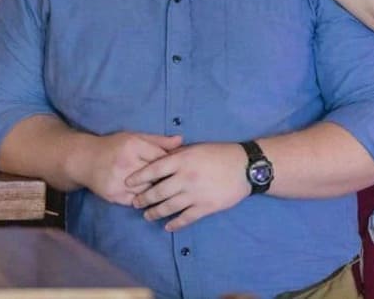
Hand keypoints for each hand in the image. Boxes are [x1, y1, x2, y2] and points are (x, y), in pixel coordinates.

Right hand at [83, 132, 182, 205]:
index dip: (173, 164)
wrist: (85, 160)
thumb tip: (181, 141)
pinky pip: (137, 202)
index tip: (182, 168)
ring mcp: (119, 182)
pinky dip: (145, 201)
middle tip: (180, 183)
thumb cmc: (114, 146)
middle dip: (168, 180)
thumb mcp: (135, 137)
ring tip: (168, 192)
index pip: (161, 158)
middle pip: (156, 176)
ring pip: (148, 191)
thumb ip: (159, 141)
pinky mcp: (114, 196)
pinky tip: (151, 199)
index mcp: (133, 146)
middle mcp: (126, 164)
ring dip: (158, 192)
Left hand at [126, 142, 249, 231]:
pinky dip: (175, 224)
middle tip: (134, 203)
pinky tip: (168, 226)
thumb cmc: (220, 153)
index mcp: (182, 160)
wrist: (245, 167)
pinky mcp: (205, 208)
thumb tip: (161, 157)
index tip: (128, 182)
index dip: (139, 177)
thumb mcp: (196, 148)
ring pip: (168, 207)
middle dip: (143, 199)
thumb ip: (178, 154)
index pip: (154, 169)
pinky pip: (185, 218)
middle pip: (157, 191)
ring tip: (147, 216)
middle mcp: (185, 178)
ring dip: (155, 213)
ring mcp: (195, 194)